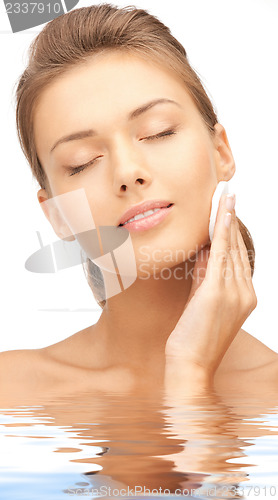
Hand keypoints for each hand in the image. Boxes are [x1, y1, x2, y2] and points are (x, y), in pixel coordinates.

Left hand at [165, 193, 256, 385]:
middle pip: (237, 249)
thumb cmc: (193, 338)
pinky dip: (221, 232)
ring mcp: (235, 293)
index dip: (232, 232)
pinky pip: (221, 254)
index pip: (238, 257)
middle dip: (230, 220)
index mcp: (244, 296)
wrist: (190, 366)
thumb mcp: (201, 300)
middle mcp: (245, 293)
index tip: (228, 211)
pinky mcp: (218, 292)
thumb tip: (205, 249)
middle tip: (227, 196)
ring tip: (224, 197)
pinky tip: (221, 214)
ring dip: (226, 220)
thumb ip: (205, 274)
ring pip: (231, 248)